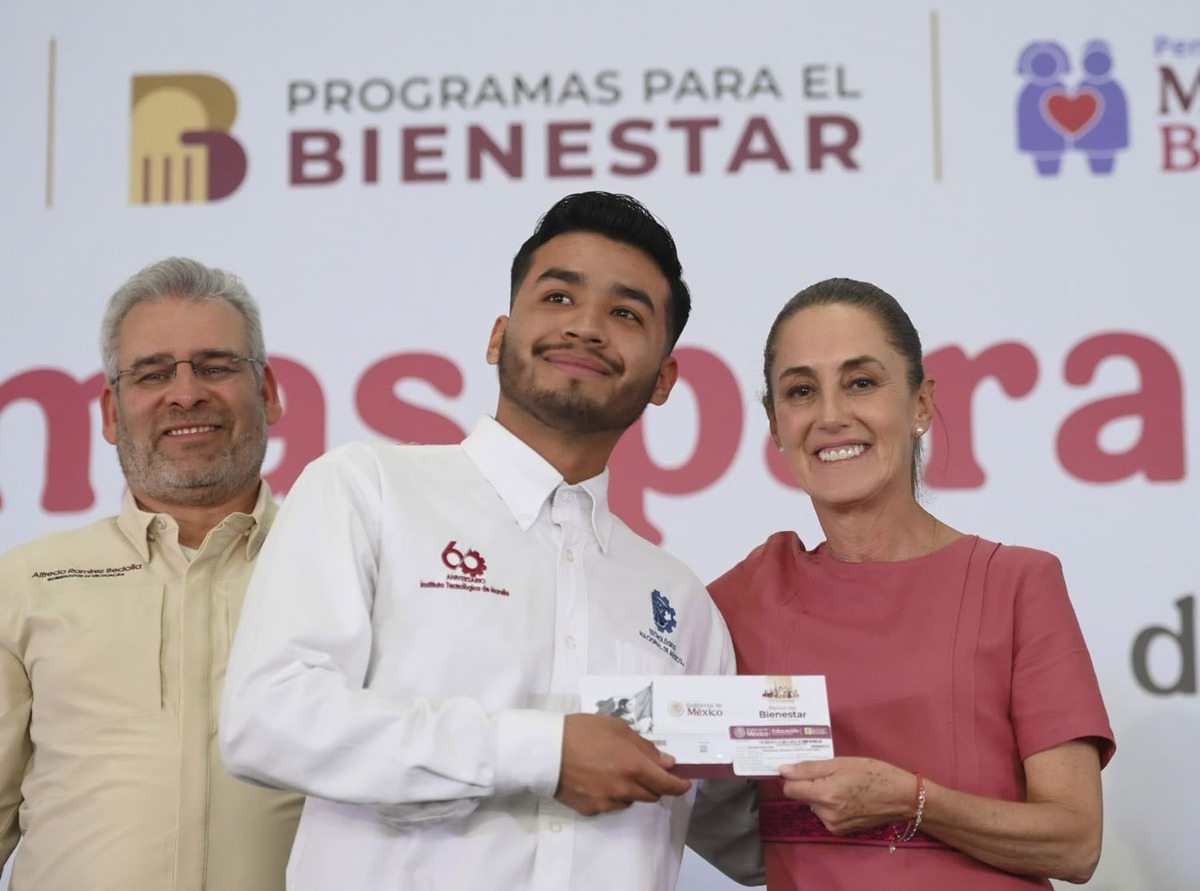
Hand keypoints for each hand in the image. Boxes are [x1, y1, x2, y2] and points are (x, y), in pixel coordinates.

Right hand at [555, 714, 690, 815]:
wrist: (545, 750)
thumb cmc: (582, 731)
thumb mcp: (617, 728)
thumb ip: (645, 747)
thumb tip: (666, 762)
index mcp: (634, 766)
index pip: (667, 784)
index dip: (679, 785)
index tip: (683, 783)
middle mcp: (624, 789)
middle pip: (652, 795)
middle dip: (653, 784)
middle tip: (643, 769)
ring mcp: (607, 802)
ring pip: (631, 801)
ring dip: (632, 790)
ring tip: (613, 771)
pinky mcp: (591, 810)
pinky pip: (610, 805)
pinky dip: (611, 795)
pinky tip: (597, 780)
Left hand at [778, 756, 914, 834]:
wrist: (901, 798)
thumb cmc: (873, 773)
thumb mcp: (841, 763)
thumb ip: (810, 768)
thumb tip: (783, 770)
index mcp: (825, 794)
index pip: (790, 788)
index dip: (794, 776)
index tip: (803, 769)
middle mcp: (826, 814)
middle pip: (802, 796)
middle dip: (811, 784)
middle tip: (831, 774)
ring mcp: (833, 825)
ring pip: (813, 805)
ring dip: (821, 795)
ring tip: (843, 785)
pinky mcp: (840, 831)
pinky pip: (825, 814)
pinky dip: (831, 806)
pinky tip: (848, 798)